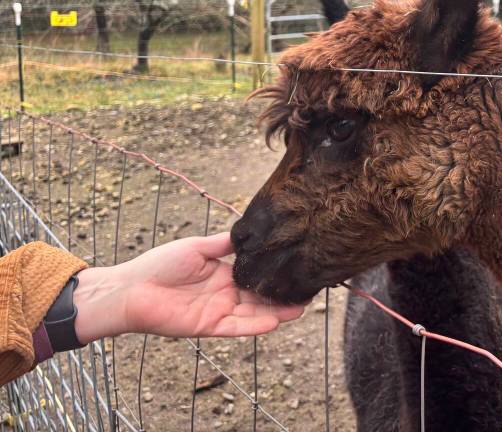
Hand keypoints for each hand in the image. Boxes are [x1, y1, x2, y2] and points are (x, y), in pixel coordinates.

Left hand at [73, 233, 304, 342]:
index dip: (277, 273)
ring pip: (255, 312)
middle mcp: (226, 294)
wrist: (131, 290)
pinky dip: (255, 325)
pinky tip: (275, 321)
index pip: (257, 275)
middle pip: (261, 296)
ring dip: (277, 311)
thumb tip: (250, 232)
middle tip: (310, 291)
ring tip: (301, 307)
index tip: (299, 267)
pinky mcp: (209, 327)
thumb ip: (224, 244)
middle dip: (284, 295)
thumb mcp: (197, 247)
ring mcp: (219, 311)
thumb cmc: (159, 265)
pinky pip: (237, 327)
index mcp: (225, 273)